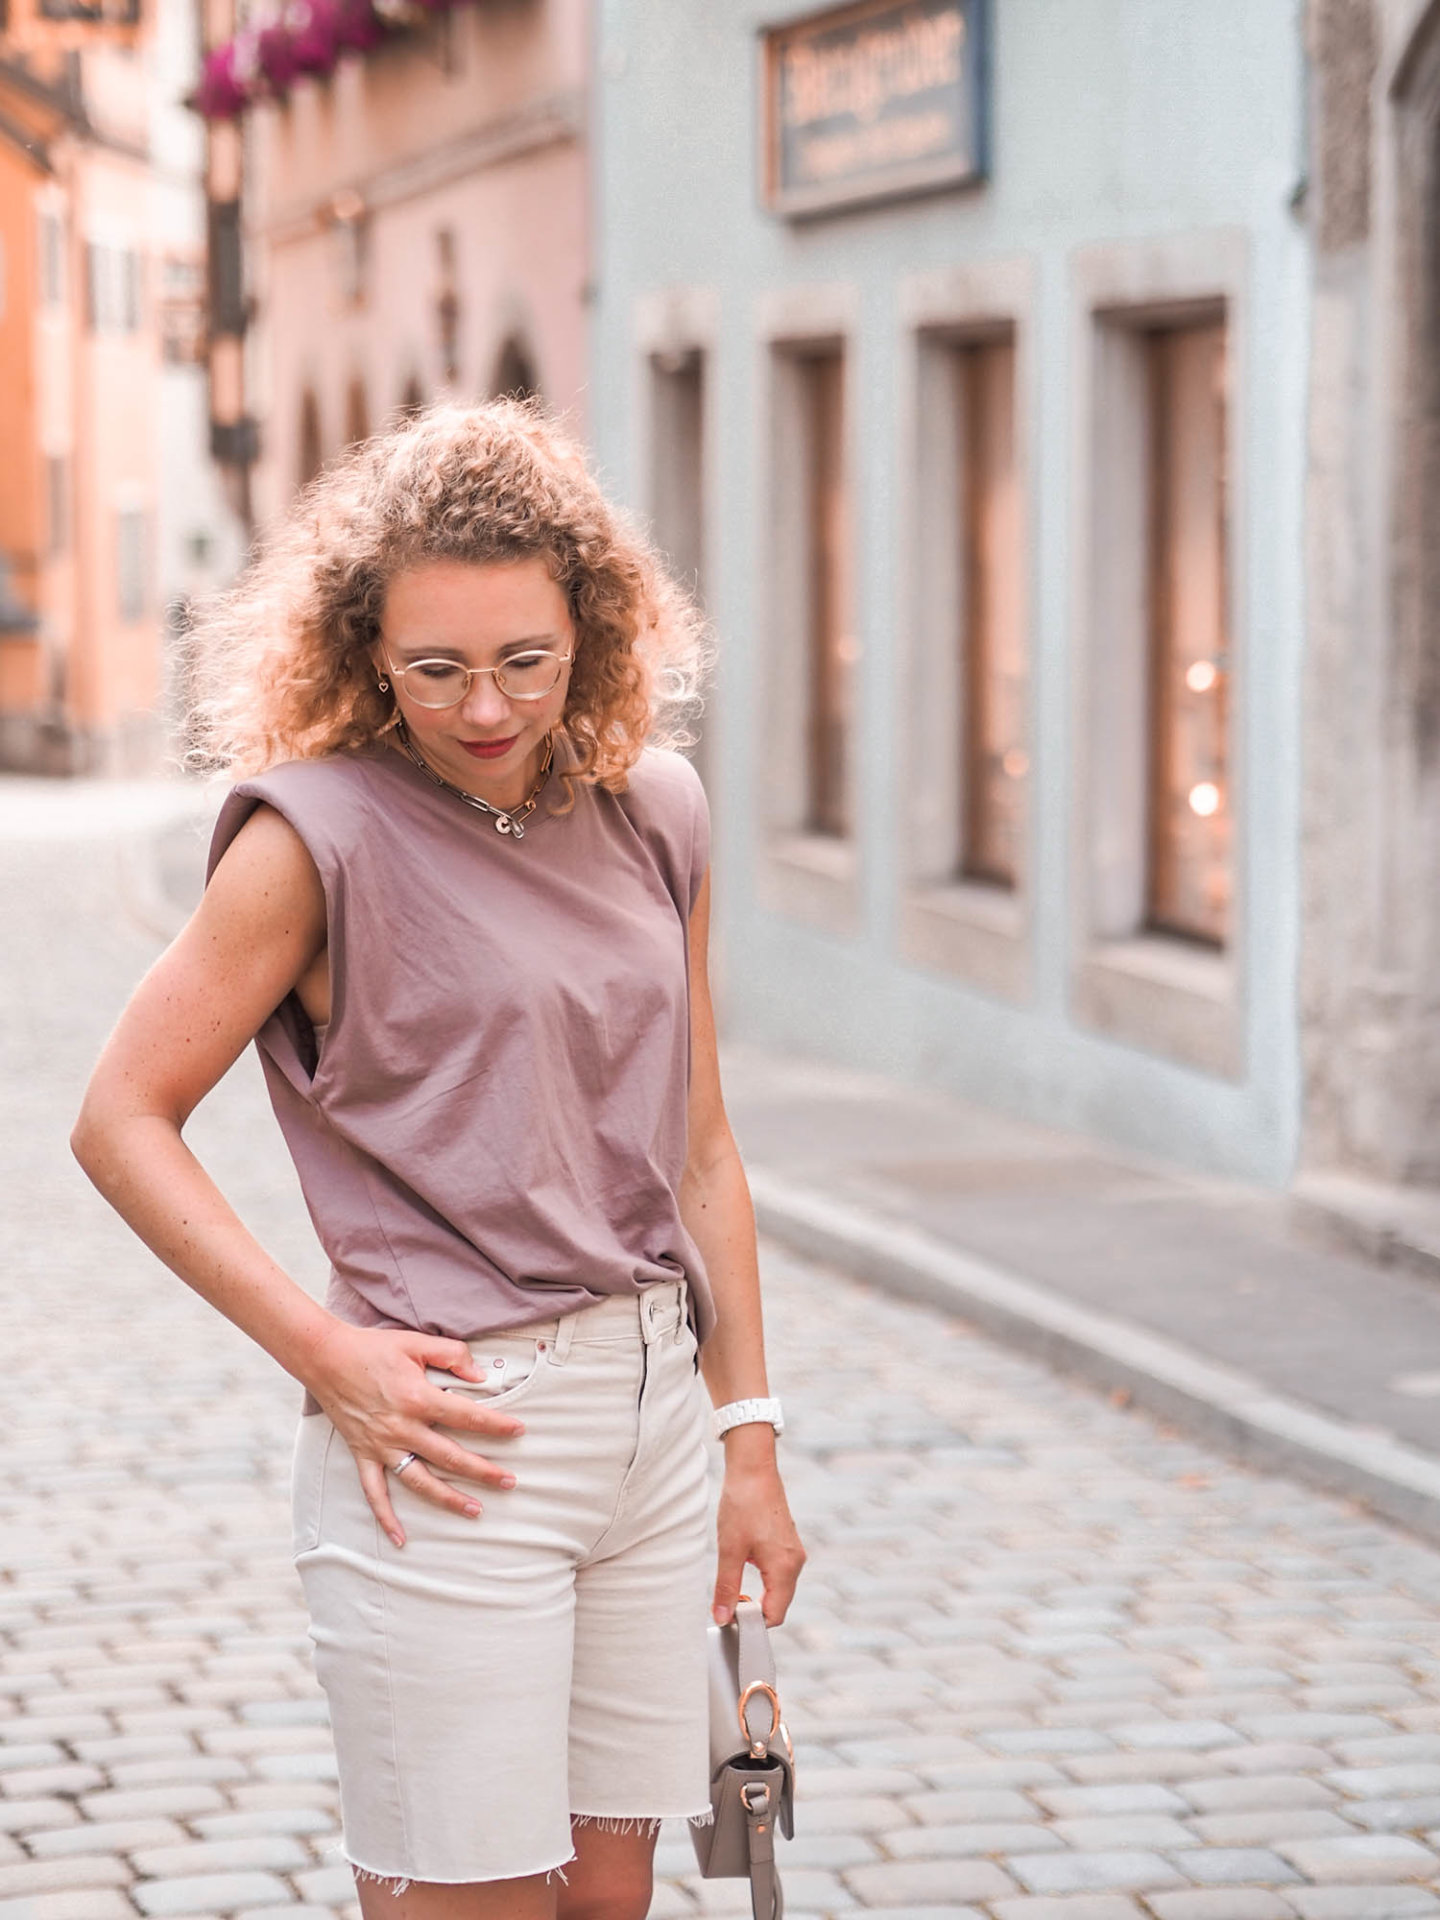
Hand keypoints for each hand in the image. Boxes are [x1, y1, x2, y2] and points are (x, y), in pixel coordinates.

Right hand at [304, 1322, 524, 1548]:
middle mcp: (401, 1427)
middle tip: (509, 1482)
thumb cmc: (373, 1348)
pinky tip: (400, 1538)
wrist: (326, 1357)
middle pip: (450, 1456)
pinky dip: (386, 1517)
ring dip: (448, 1498)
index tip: (518, 1431)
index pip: (466, 1416)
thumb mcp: (416, 1343)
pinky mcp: (363, 1453)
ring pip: (419, 1480)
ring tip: (475, 1510)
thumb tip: (481, 1375)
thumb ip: (452, 1355)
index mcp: (418, 1398)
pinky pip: (374, 1492)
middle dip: (483, 1471)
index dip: (495, 1425)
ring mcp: (381, 1445)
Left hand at [712, 1431, 805, 1627]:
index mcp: (785, 1568)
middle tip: (727, 1603)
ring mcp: (794, 1552)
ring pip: (778, 1589)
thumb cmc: (743, 1505)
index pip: (775, 1615)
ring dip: (758, 1594)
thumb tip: (721, 1617)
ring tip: (733, 1583)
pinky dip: (763, 1579)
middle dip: (754, 1610)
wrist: (753, 1469)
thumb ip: (726, 1588)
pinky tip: (742, 1565)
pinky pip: (778, 1572)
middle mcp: (796, 1563)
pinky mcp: (788, 1543)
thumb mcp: (729, 1550)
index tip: (729, 1618)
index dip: (752, 1623)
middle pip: (779, 1604)